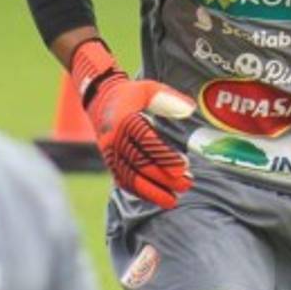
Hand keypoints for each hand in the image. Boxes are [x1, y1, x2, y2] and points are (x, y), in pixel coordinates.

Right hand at [70, 38, 194, 208]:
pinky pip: (123, 180)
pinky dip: (139, 191)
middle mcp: (115, 139)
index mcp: (125, 120)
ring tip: (173, 200)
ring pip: (130, 177)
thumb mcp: (149, 89)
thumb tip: (191, 109)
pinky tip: (156, 198)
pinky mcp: (109, 161)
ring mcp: (110, 152)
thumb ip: (169, 98)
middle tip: (185, 186)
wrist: (100, 98)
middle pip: (140, 163)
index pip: (147, 141)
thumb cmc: (130, 93)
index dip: (165, 155)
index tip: (183, 166)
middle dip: (163, 178)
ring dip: (152, 191)